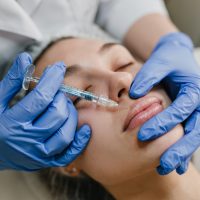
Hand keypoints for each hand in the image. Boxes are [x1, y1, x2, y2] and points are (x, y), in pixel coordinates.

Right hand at [0, 53, 90, 170]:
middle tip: (57, 92)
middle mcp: (27, 141)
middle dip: (61, 98)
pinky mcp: (46, 162)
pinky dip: (80, 141)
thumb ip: (12, 81)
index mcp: (11, 124)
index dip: (53, 80)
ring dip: (70, 115)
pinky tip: (85, 128)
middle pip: (57, 114)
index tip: (59, 68)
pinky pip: (69, 154)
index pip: (41, 98)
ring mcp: (38, 155)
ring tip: (64, 106)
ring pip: (65, 133)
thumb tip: (26, 59)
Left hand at [129, 33, 199, 174]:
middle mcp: (199, 104)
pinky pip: (189, 136)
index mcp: (194, 90)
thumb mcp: (159, 62)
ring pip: (194, 137)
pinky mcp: (190, 117)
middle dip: (178, 148)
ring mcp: (196, 112)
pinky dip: (183, 152)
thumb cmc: (168, 59)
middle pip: (194, 130)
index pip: (181, 109)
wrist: (176, 57)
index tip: (143, 135)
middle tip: (163, 164)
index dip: (163, 123)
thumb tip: (134, 95)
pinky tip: (175, 166)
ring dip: (181, 155)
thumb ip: (148, 76)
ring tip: (166, 169)